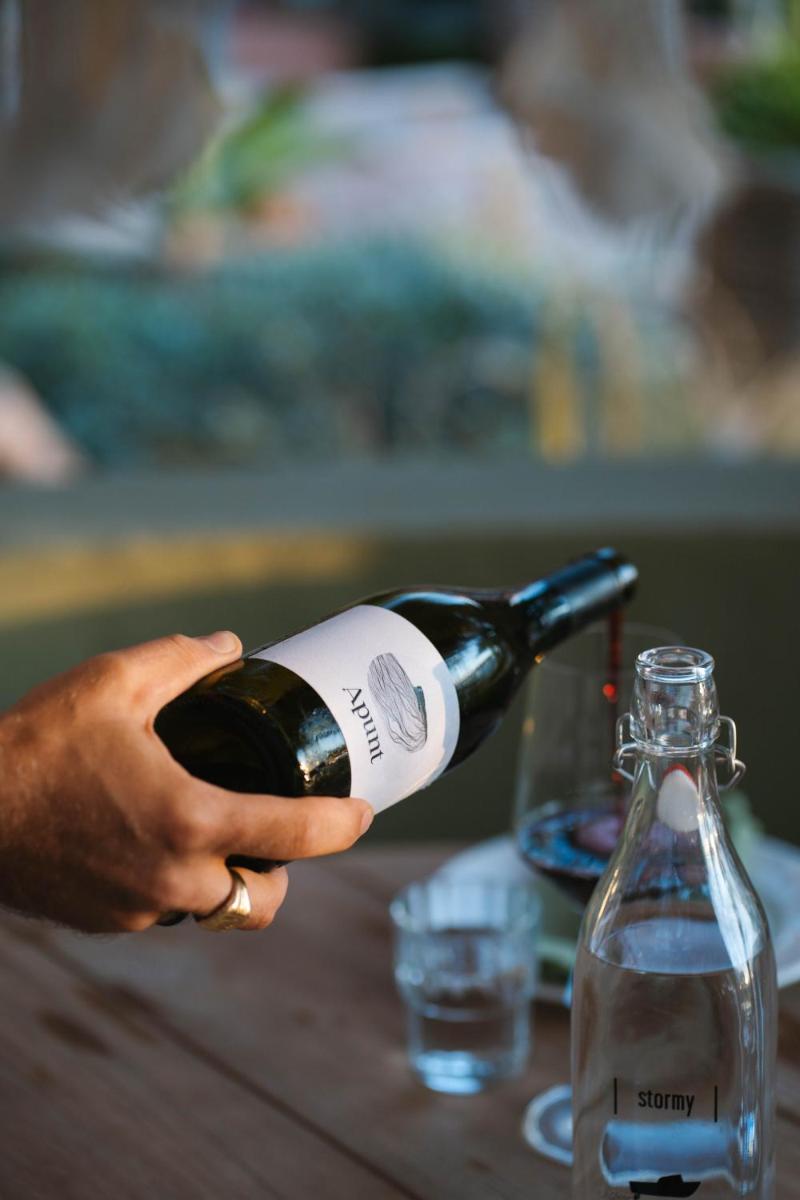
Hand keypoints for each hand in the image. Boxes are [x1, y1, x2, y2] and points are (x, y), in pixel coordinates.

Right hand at [0, 632, 372, 932]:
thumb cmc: (34, 746)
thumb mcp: (114, 682)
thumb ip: (184, 661)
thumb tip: (230, 648)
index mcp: (190, 820)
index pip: (294, 835)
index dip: (341, 825)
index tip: (363, 814)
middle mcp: (173, 879)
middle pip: (263, 901)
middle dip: (281, 872)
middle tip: (273, 829)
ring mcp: (138, 910)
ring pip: (212, 907)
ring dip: (225, 876)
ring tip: (207, 826)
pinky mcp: (107, 922)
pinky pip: (163, 908)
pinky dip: (174, 880)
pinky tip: (148, 838)